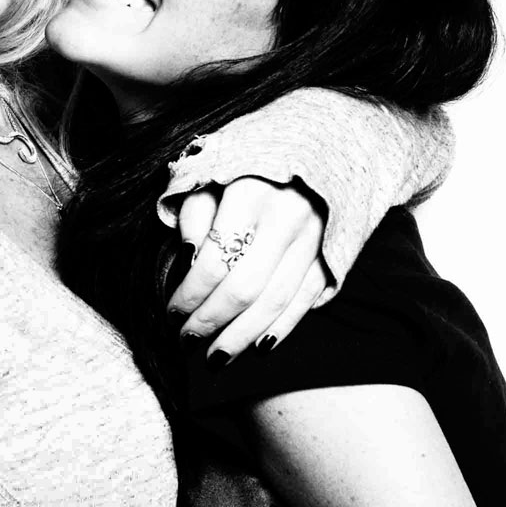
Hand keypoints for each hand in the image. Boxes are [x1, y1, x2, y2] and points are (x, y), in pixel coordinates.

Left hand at [168, 176, 330, 361]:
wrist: (318, 148)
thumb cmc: (249, 167)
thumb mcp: (213, 175)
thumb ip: (195, 213)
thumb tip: (188, 256)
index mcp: (251, 193)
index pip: (214, 260)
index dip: (189, 295)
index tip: (172, 313)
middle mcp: (288, 216)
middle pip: (245, 288)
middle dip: (212, 321)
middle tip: (187, 341)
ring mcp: (315, 237)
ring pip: (275, 301)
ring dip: (242, 336)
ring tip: (216, 357)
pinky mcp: (334, 253)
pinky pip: (306, 301)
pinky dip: (281, 328)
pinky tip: (258, 347)